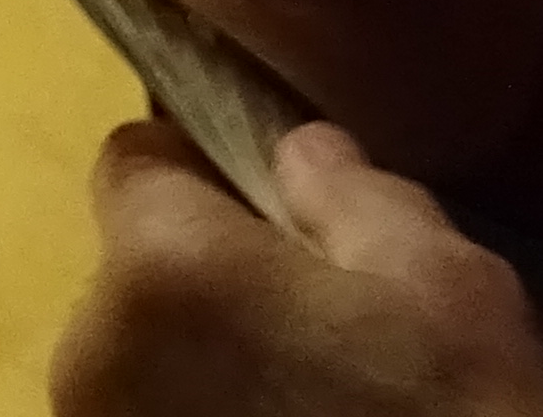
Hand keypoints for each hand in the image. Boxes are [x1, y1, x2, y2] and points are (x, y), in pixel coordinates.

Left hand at [53, 122, 542, 416]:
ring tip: (316, 403)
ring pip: (143, 357)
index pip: (136, 160)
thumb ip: (353, 196)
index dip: (208, 173)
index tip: (282, 215)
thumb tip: (294, 150)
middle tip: (325, 330)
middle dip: (213, 279)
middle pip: (137, 267)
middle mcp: (92, 352)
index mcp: (160, 265)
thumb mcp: (449, 292)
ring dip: (208, 364)